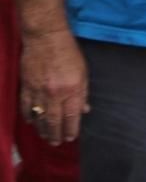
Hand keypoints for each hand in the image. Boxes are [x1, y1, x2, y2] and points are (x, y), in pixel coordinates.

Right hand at [20, 29, 87, 144]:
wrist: (46, 38)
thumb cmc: (69, 53)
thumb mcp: (83, 72)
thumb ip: (83, 93)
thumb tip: (84, 110)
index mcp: (72, 89)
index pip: (71, 116)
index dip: (71, 129)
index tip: (71, 137)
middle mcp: (55, 94)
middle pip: (54, 120)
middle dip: (55, 134)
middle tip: (56, 143)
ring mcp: (38, 91)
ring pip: (39, 117)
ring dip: (42, 129)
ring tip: (45, 137)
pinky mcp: (26, 87)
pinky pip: (26, 107)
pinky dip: (28, 116)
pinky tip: (31, 122)